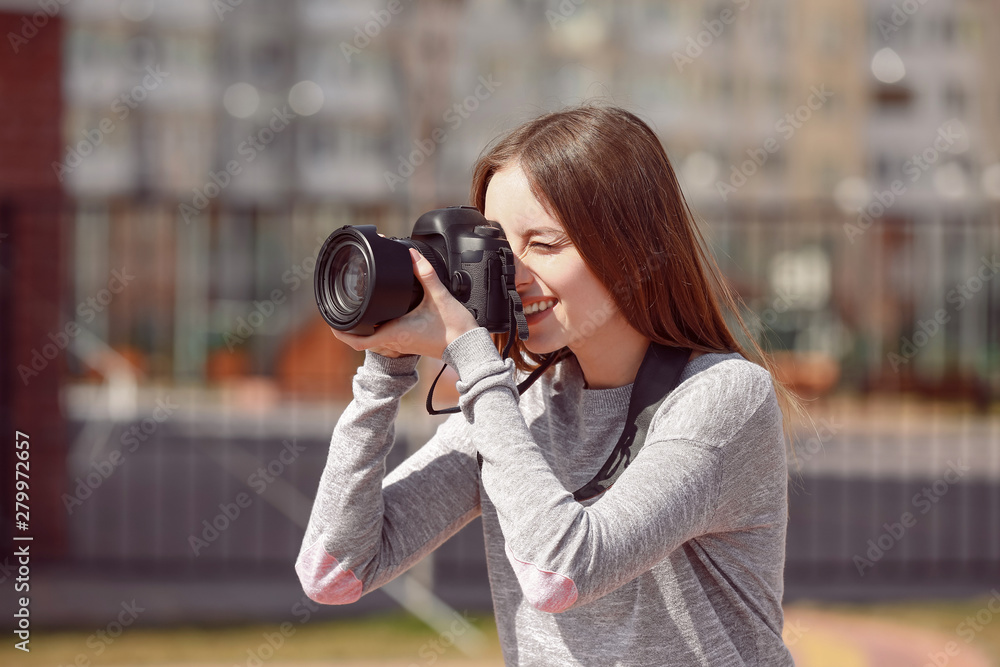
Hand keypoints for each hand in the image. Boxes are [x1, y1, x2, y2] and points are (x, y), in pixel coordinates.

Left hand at [330, 248, 479, 358]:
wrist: (469, 347)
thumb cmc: (456, 329)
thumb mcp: (439, 296)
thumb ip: (425, 273)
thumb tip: (411, 254)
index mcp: (397, 332)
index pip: (359, 340)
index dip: (342, 333)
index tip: (331, 322)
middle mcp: (396, 341)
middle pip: (362, 340)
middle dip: (348, 329)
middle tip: (337, 313)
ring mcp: (402, 344)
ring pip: (374, 340)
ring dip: (362, 330)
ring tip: (355, 313)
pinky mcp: (410, 343)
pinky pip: (387, 339)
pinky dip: (378, 329)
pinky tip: (381, 317)